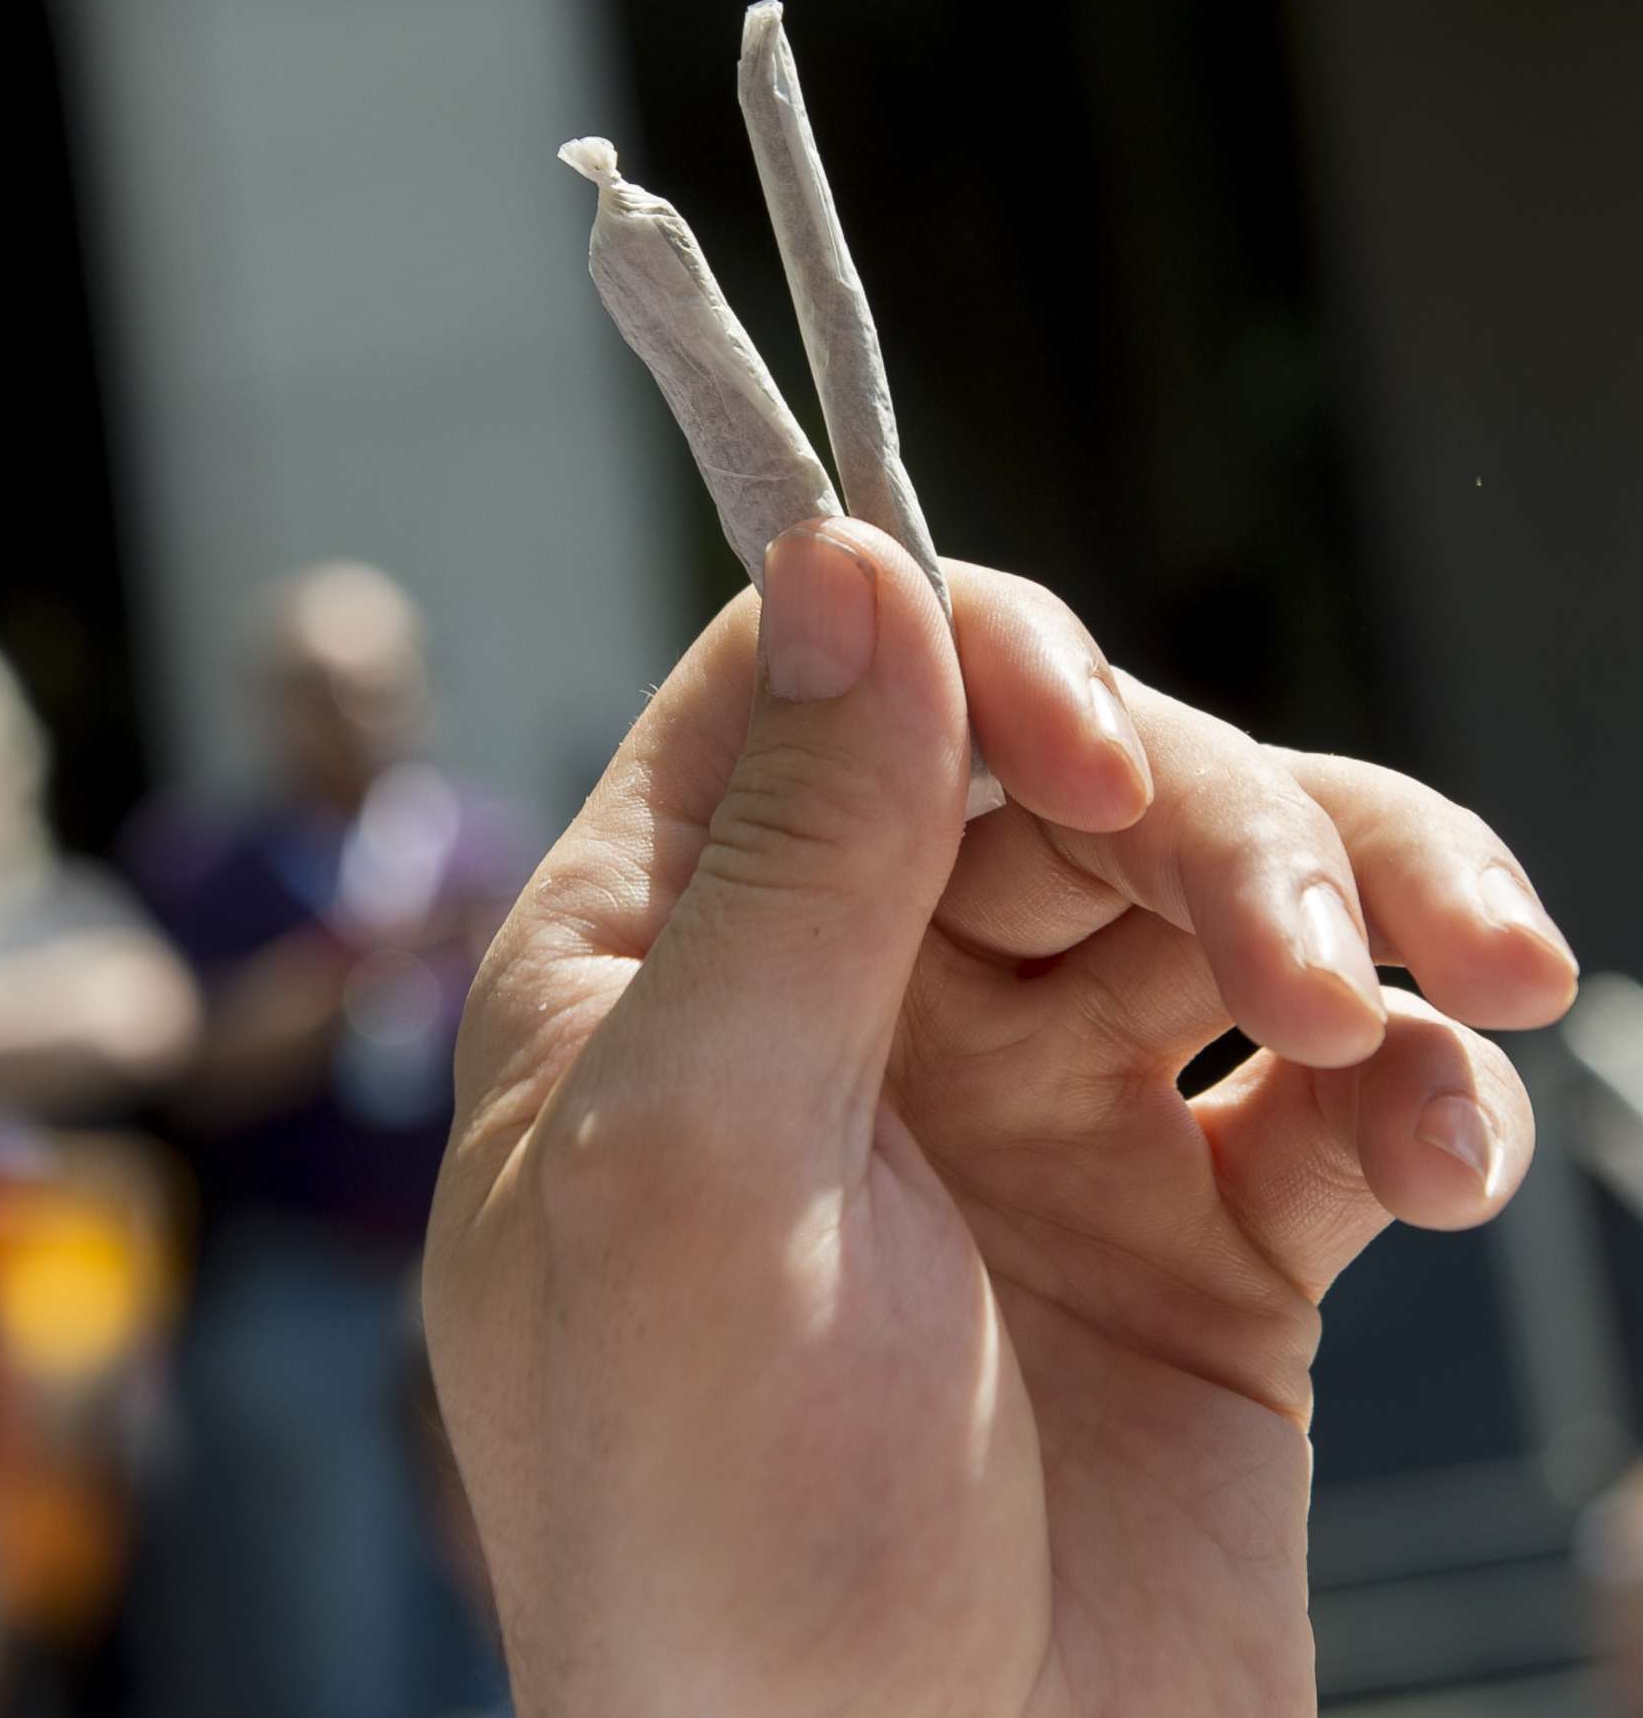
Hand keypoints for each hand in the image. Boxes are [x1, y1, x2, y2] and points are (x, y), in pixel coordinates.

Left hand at [423, 520, 1577, 1715]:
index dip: (957, 654)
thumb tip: (841, 570)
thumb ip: (781, 867)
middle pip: (1046, 782)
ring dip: (1349, 916)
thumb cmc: (717, 1531)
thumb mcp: (696, 1165)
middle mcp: (840, 1019)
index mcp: (658, 972)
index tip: (1085, 744)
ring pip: (1214, 907)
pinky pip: (1332, 1099)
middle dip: (1203, 820)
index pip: (807, 694)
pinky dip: (1416, 1098)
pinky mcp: (1194, 1250)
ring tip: (1427, 1013)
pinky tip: (1443, 1160)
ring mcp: (1025, 1127)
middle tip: (1298, 952)